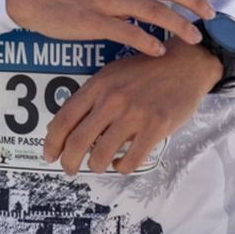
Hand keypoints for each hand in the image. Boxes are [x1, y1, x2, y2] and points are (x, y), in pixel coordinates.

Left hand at [42, 38, 221, 175]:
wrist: (185, 64)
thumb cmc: (146, 71)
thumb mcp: (112, 75)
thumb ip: (89, 98)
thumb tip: (62, 127)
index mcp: (98, 85)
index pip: (64, 119)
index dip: (51, 142)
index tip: (49, 155)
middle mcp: (112, 99)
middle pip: (77, 141)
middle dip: (68, 162)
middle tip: (69, 170)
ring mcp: (134, 113)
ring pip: (101, 155)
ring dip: (96, 166)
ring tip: (99, 165)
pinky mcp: (156, 126)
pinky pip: (130, 160)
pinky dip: (122, 167)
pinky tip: (122, 163)